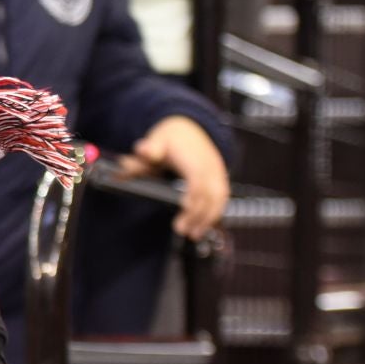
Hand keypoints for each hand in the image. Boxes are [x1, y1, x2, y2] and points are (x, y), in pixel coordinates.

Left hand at [114, 116, 229, 238]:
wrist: (189, 129)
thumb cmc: (171, 138)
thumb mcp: (156, 139)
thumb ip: (149, 148)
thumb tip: (143, 150)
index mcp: (195, 159)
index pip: (198, 181)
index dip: (194, 196)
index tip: (184, 208)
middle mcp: (210, 167)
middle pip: (211, 194)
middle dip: (199, 214)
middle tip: (181, 230)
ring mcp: (218, 174)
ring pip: (219, 199)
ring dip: (208, 218)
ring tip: (193, 234)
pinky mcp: (220, 181)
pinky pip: (221, 200)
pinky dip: (214, 214)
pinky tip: (202, 227)